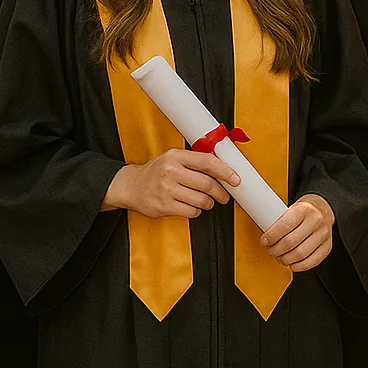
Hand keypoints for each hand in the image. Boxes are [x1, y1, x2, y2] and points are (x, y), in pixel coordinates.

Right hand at [102, 149, 239, 219]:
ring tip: (205, 201)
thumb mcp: (172, 158)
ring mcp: (166, 189)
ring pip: (201, 200)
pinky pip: (191, 211)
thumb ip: (194, 161)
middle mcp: (170, 171)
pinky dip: (196, 211)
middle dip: (221, 192)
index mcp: (175, 156)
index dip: (225, 171)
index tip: (235, 178)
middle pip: (207, 184)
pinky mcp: (164, 206)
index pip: (207, 162)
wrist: (131, 186)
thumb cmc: (156, 172)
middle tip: (224, 195)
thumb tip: (223, 167)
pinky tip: (191, 206)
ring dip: (208, 203)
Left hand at [260, 194, 334, 271]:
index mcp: (304, 208)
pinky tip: (292, 264)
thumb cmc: (303, 210)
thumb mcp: (291, 207)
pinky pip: (312, 261)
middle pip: (292, 241)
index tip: (264, 240)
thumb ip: (279, 219)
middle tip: (271, 250)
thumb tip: (263, 233)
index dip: (272, 235)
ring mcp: (323, 234)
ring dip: (286, 259)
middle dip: (276, 250)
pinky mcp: (327, 246)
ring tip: (280, 257)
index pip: (285, 224)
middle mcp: (316, 220)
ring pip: (301, 254)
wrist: (322, 208)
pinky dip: (299, 266)